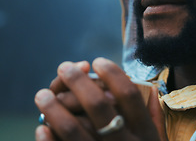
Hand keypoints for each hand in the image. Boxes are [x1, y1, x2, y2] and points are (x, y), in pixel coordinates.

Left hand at [34, 58, 166, 140]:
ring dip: (54, 108)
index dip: (111, 74)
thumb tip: (148, 89)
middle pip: (98, 105)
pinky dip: (49, 140)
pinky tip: (41, 127)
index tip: (96, 61)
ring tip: (42, 94)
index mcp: (145, 135)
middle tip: (64, 67)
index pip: (128, 95)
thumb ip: (154, 120)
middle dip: (78, 81)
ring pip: (74, 130)